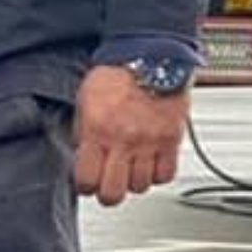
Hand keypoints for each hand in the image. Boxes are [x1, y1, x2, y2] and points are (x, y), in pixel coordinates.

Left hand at [74, 65, 190, 206]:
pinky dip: (157, 175)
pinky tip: (150, 164)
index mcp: (96, 131)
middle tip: (107, 186)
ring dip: (133, 182)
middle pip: (113, 193)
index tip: (87, 183)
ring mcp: (148, 143)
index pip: (86, 180)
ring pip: (140, 187)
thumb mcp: (85, 101)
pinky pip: (165, 175)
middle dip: (107, 194)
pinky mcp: (171, 141)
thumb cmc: (116, 74)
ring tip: (130, 170)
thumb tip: (80, 156)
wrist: (151, 57)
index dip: (85, 187)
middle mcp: (122, 141)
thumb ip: (82, 132)